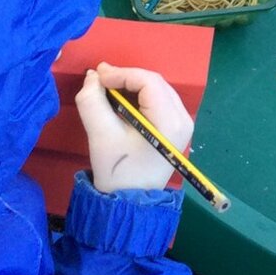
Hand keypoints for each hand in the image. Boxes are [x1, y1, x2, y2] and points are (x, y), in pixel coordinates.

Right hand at [75, 62, 193, 193]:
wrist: (130, 201)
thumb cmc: (118, 171)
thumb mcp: (100, 135)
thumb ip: (92, 101)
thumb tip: (93, 77)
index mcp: (170, 121)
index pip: (149, 82)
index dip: (122, 73)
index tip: (97, 76)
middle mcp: (183, 118)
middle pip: (155, 83)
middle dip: (126, 77)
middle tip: (99, 79)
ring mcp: (182, 123)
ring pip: (157, 89)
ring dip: (131, 85)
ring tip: (107, 87)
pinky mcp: (175, 128)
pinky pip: (158, 100)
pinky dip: (139, 95)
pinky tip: (120, 99)